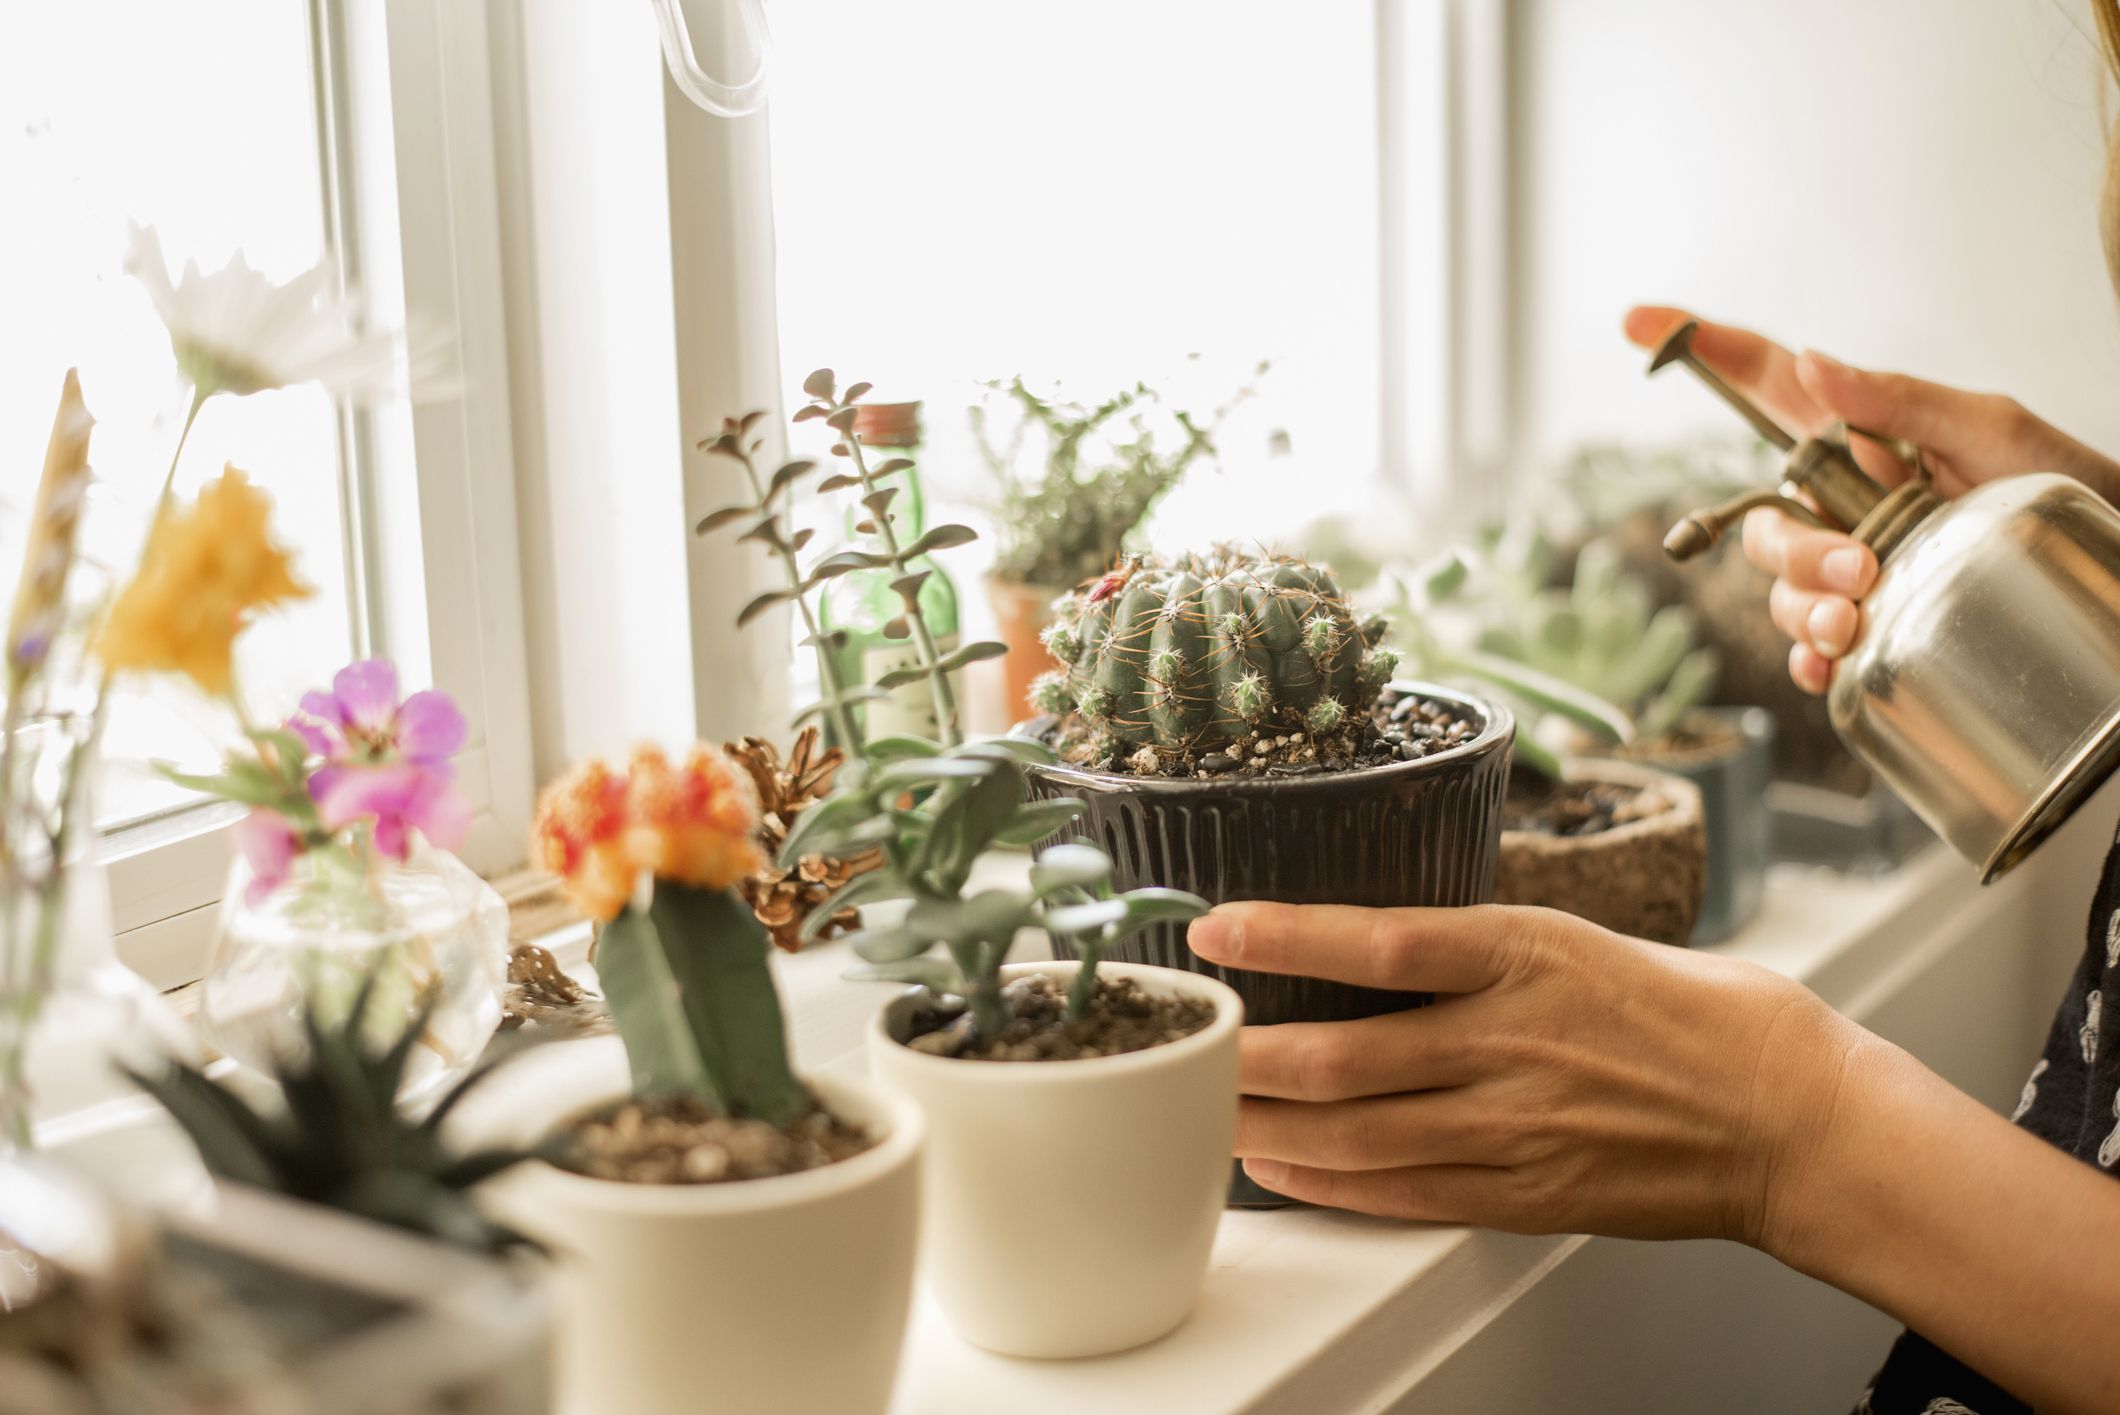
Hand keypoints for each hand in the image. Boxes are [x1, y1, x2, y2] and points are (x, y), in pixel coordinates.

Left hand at [1188, 900, 1860, 1243]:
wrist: (1790, 1116)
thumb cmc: (1695, 1014)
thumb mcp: (1583, 940)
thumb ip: (1479, 950)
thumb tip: (1376, 947)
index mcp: (1529, 954)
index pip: (1381, 940)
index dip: (1286, 936)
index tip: (1215, 929)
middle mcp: (1513, 1038)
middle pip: (1346, 1055)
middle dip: (1248, 1056)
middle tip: (1186, 1045)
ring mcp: (1517, 1124)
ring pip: (1359, 1133)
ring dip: (1269, 1127)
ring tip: (1207, 1113)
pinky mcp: (1527, 1192)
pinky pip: (1405, 1193)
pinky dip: (1331, 1185)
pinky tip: (1283, 1172)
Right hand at [1623, 305, 2119, 692]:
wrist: (2117, 562)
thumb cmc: (2067, 485)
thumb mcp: (1992, 427)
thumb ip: (1899, 400)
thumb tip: (1813, 363)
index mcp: (1860, 439)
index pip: (1761, 383)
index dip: (1700, 347)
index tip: (1640, 320)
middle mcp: (1842, 503)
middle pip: (1761, 519)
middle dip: (1795, 550)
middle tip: (1860, 569)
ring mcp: (1852, 565)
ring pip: (1779, 588)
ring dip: (1806, 609)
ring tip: (1861, 622)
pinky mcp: (1870, 622)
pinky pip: (1808, 647)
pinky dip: (1813, 658)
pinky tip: (1834, 662)